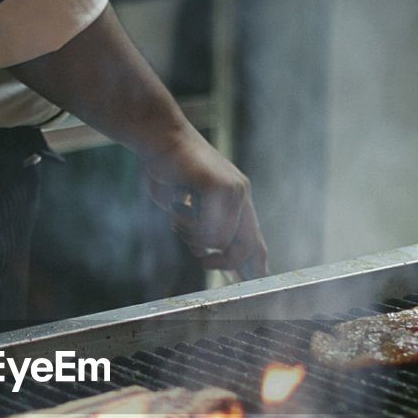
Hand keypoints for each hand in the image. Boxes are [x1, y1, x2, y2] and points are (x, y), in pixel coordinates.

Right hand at [141, 129, 268, 279]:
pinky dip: (185, 224)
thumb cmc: (166, 170)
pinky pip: (206, 227)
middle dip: (224, 261)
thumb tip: (204, 252)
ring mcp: (233, 190)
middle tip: (204, 263)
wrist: (159, 137)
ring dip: (192, 236)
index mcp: (237, 198)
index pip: (254, 238)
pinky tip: (177, 205)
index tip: (258, 281)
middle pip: (246, 246)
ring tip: (178, 216)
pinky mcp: (220, 188)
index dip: (256, 263)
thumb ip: (199, 228)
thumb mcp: (185, 207)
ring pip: (218, 239)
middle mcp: (240, 193)